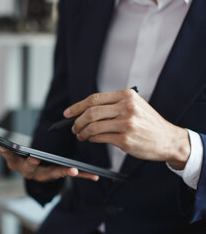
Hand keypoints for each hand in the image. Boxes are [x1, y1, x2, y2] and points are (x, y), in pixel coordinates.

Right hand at [0, 136, 98, 181]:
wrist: (33, 170)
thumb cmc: (20, 158)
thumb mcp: (5, 151)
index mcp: (17, 164)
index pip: (10, 158)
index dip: (7, 152)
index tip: (6, 146)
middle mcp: (31, 172)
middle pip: (31, 169)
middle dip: (34, 164)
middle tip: (35, 158)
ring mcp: (46, 174)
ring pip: (53, 174)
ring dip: (62, 173)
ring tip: (72, 170)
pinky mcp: (59, 174)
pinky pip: (70, 175)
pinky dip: (82, 176)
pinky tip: (95, 176)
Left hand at [65, 89, 190, 169]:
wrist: (168, 139)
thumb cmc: (148, 122)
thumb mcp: (135, 105)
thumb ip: (113, 104)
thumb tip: (86, 110)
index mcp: (126, 95)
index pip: (94, 99)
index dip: (77, 106)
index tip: (68, 113)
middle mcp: (126, 107)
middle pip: (90, 112)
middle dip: (77, 121)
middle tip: (73, 127)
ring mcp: (126, 124)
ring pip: (93, 127)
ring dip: (82, 132)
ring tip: (80, 135)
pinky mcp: (125, 140)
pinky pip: (100, 138)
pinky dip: (91, 139)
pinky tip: (90, 139)